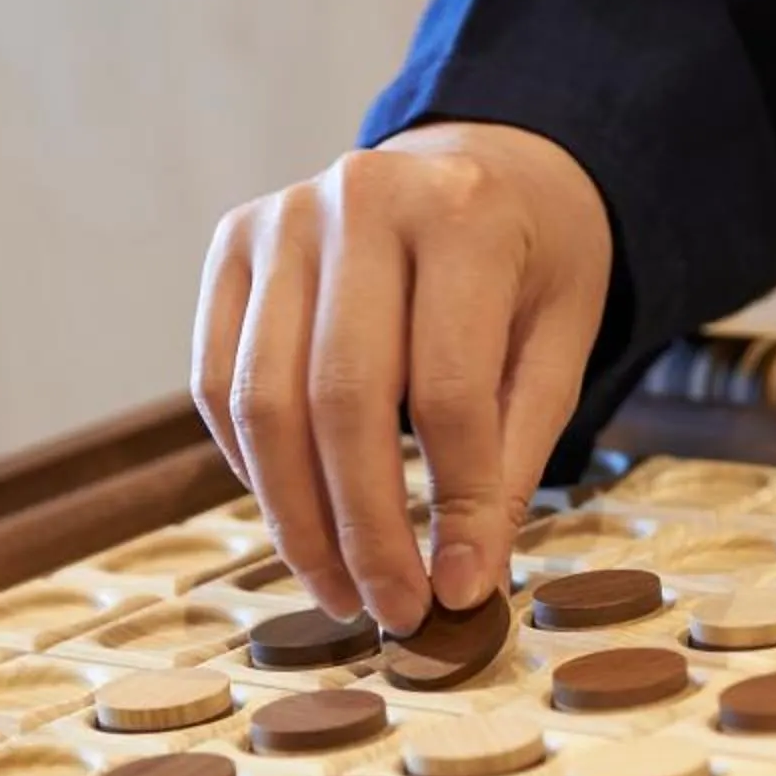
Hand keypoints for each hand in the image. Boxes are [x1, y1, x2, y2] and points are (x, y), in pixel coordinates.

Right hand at [192, 121, 613, 633]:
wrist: (487, 165)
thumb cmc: (532, 265)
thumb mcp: (559, 347)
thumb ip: (510, 458)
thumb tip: (461, 584)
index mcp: (462, 214)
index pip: (447, 390)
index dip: (453, 505)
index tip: (460, 591)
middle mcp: (360, 199)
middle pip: (340, 402)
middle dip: (363, 528)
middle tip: (392, 610)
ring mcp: (282, 217)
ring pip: (262, 401)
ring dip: (294, 518)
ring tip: (340, 591)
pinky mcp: (232, 243)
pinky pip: (217, 380)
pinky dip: (248, 466)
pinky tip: (294, 518)